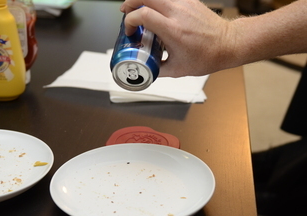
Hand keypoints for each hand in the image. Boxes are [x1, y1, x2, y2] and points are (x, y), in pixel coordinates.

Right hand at [120, 0, 234, 76]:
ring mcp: (184, 4)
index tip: (130, 30)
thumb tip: (147, 67)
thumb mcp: (178, 69)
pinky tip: (157, 12)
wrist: (228, 44)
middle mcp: (177, 13)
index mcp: (173, 30)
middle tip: (127, 13)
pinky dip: (157, 2)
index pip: (142, 14)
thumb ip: (157, 69)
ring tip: (139, 10)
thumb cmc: (207, 56)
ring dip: (143, 0)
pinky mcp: (189, 0)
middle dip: (130, 3)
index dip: (130, 21)